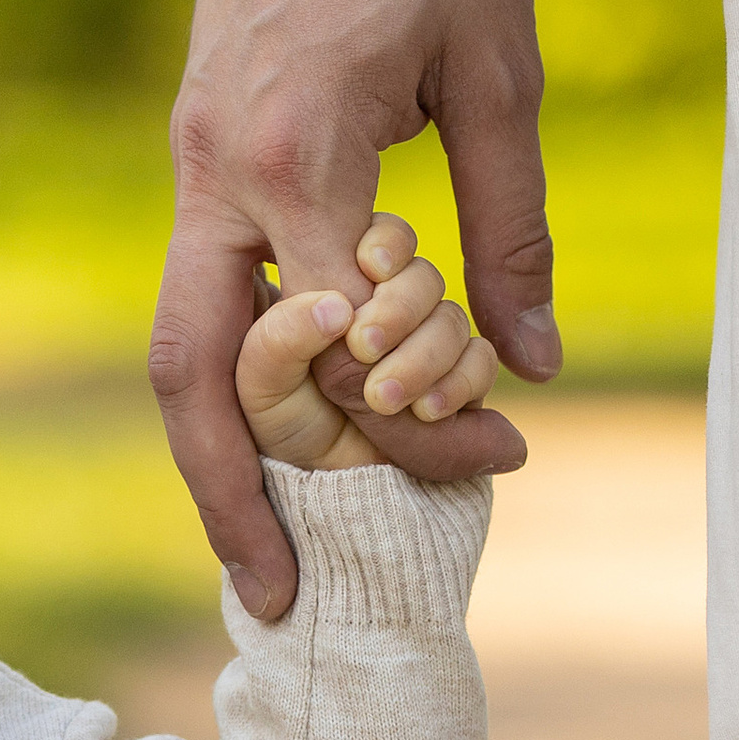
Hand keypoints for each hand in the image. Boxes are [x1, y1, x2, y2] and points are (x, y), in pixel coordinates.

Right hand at [152, 0, 552, 617]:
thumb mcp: (499, 68)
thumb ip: (506, 226)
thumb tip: (526, 370)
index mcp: (293, 154)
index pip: (337, 348)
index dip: (413, 426)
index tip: (497, 460)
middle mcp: (215, 171)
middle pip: (194, 381)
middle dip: (233, 503)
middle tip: (282, 602)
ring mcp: (191, 159)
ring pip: (177, 347)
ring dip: (215, 455)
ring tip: (264, 547)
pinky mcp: (197, 144)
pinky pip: (203, 288)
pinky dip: (239, 371)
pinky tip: (286, 418)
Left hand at [239, 215, 523, 474]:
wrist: (330, 499)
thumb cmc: (281, 433)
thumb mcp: (258, 387)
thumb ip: (280, 339)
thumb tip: (336, 306)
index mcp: (341, 283)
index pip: (379, 239)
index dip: (385, 243)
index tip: (369, 264)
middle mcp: (390, 305)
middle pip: (420, 274)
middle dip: (398, 309)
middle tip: (364, 347)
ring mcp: (428, 341)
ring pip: (451, 318)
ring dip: (422, 355)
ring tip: (385, 398)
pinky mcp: (459, 378)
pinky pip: (480, 360)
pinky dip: (459, 382)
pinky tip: (428, 409)